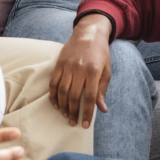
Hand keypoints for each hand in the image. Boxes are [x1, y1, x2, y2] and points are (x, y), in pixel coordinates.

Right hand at [50, 14, 111, 128]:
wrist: (88, 34)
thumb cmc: (100, 54)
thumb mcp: (106, 71)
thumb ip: (102, 90)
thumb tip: (102, 109)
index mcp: (94, 72)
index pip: (90, 97)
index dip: (87, 113)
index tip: (85, 125)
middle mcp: (79, 69)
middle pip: (74, 96)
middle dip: (74, 112)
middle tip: (73, 123)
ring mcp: (67, 66)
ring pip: (62, 90)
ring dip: (63, 105)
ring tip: (65, 115)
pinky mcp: (59, 64)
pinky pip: (53, 82)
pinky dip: (53, 94)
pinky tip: (56, 104)